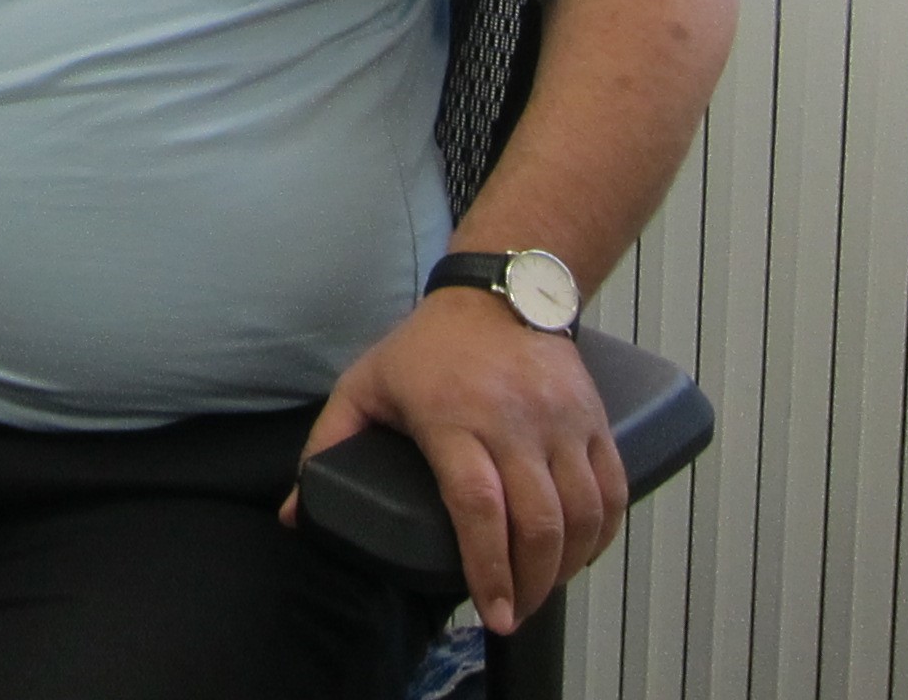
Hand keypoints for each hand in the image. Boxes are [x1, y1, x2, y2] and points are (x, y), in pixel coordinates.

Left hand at [280, 291, 625, 636]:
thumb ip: (327, 446)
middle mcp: (514, 420)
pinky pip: (612, 488)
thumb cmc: (425, 348)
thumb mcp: (364, 385)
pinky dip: (603, 533)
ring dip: (567, 565)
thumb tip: (295, 515)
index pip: (478, 505)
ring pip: (582, 511)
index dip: (488, 567)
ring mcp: (560, 419)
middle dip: (530, 583)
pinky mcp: (593, 418)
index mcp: (453, 416)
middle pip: (538, 520)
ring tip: (541, 590)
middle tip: (512, 614)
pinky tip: (580, 555)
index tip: (492, 610)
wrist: (497, 293)